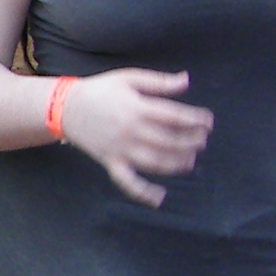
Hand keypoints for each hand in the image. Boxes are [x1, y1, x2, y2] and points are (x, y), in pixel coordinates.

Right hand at [59, 68, 211, 205]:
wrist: (67, 107)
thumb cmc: (100, 90)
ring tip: (190, 160)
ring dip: (177, 164)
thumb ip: (159, 82)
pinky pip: (128, 182)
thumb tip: (187, 80)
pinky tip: (159, 197)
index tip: (208, 122)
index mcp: (137, 108)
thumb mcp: (129, 78)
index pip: (174, 117)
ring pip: (155, 163)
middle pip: (169, 141)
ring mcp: (121, 150)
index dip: (195, 120)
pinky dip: (143, 192)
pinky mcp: (111, 162)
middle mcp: (131, 131)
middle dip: (191, 142)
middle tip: (202, 140)